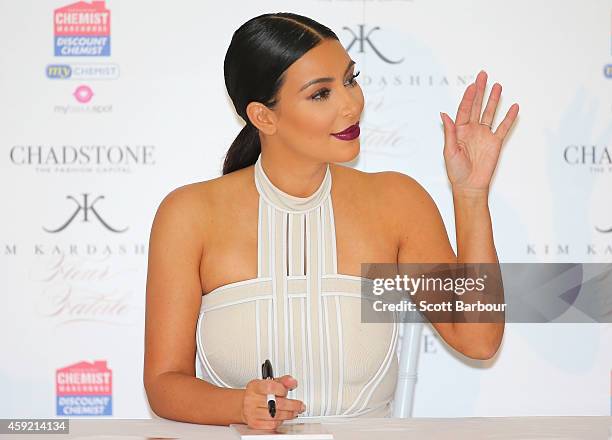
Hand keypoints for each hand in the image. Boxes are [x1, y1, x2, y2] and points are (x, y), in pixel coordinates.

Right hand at [240, 375, 305, 429]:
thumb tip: (292, 381)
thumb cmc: (258, 393)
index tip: (288, 390)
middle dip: (292, 405)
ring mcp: (252, 412)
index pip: (270, 387)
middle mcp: (251, 399)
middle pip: (275, 403)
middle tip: (300, 405)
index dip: (282, 389)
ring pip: (275, 415)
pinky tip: (284, 417)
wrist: (245, 404)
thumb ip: (282, 381)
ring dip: (289, 414)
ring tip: (295, 411)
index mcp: (255, 386)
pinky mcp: (254, 423)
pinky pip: (271, 424)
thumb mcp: (269, 383)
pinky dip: (281, 421)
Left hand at [440, 70, 518, 194]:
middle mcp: (472, 130)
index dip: (468, 97)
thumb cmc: (456, 171)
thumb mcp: (449, 151)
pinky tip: (513, 107)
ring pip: (490, 113)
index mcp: (459, 130)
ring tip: (498, 86)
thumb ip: (449, 132)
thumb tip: (443, 114)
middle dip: (480, 91)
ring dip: (494, 100)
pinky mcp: (495, 142)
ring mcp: (484, 135)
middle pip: (476, 106)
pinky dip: (509, 117)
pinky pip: (503, 127)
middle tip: (483, 75)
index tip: (472, 85)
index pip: (464, 109)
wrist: (469, 186)